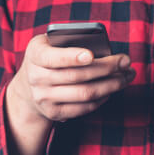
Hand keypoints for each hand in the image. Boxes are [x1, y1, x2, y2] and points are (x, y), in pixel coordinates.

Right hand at [7, 33, 135, 124]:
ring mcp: (44, 98)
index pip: (53, 57)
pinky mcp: (54, 113)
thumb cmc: (48, 57)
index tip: (91, 55)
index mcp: (35, 55)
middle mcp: (36, 78)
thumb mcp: (49, 43)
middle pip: (77, 76)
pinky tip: (112, 89)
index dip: (72, 57)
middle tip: (126, 62)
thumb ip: (68, 41)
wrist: (28, 87)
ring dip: (111, 85)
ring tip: (126, 76)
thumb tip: (102, 50)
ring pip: (85, 93)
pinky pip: (84, 108)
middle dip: (107, 68)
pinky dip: (102, 98)